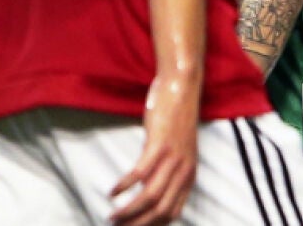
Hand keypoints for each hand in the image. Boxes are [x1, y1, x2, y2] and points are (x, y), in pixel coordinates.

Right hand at [109, 72, 200, 225]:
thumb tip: (149, 186)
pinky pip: (140, 173)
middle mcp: (184, 172)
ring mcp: (173, 159)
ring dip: (130, 210)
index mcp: (189, 176)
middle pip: (161, 210)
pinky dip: (125, 185)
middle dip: (139, 223)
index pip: (172, 213)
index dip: (152, 225)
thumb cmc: (175, 118)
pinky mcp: (159, 145)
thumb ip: (169, 170)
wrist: (181, 89)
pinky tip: (113, 191)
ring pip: (151, 196)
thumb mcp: (179, 150)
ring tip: (113, 216)